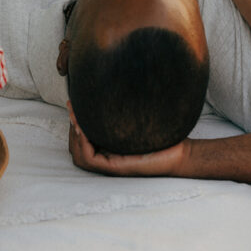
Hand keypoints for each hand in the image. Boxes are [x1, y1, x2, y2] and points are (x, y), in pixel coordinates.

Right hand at [67, 105, 188, 176]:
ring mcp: (110, 164)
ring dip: (74, 134)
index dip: (74, 123)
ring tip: (77, 116)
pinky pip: (88, 159)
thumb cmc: (162, 134)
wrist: (179, 151)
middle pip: (75, 148)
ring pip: (78, 155)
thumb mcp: (137, 119)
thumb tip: (114, 82)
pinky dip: (82, 143)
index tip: (74, 104)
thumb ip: (123, 109)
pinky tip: (85, 127)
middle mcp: (107, 158)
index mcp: (109, 148)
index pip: (80, 141)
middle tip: (73, 107)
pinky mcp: (116, 168)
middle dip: (71, 127)